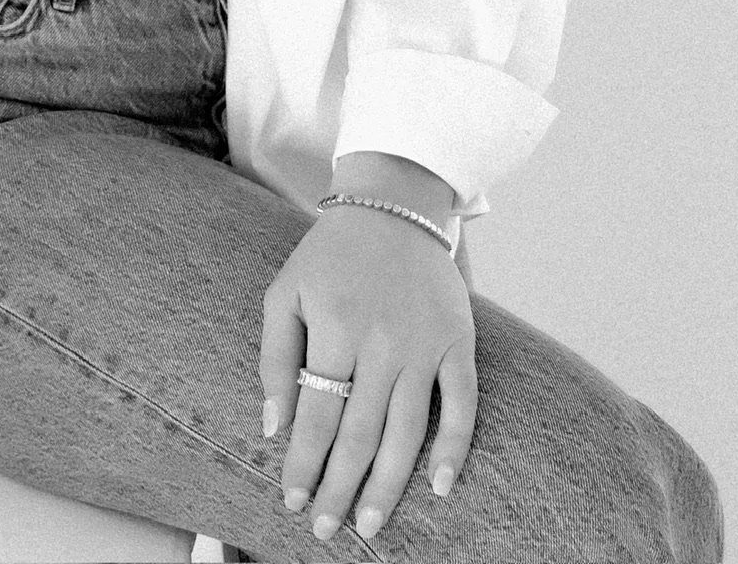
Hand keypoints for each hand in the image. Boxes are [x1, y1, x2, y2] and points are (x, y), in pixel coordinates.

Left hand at [261, 203, 476, 543]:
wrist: (394, 205)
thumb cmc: (331, 255)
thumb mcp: (285, 291)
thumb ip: (275, 358)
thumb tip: (275, 427)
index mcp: (335, 327)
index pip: (317, 415)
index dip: (304, 464)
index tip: (292, 500)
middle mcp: (382, 340)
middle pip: (359, 433)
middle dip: (340, 489)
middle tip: (325, 530)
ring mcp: (424, 343)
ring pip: (406, 431)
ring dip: (388, 485)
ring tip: (370, 525)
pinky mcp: (457, 340)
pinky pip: (462, 403)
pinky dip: (455, 448)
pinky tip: (440, 486)